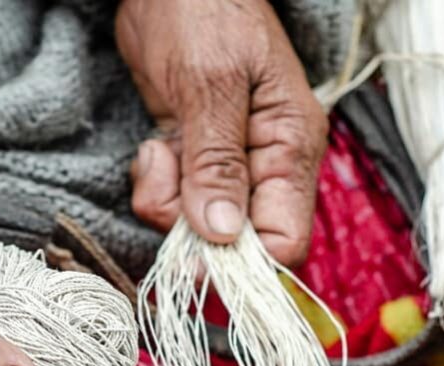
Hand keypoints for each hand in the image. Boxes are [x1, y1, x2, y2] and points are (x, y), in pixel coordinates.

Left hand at [116, 0, 327, 266]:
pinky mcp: (192, 158)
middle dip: (190, 230)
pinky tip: (154, 145)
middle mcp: (263, 166)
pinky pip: (171, 199)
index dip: (241, 262)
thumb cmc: (203, 10)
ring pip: (195, 226)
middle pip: (234, 244)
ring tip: (158, 150)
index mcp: (289, 148)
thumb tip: (223, 236)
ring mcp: (226, 164)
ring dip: (164, 203)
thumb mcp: (211, 83)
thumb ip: (217, 163)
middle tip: (165, 182)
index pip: (284, 240)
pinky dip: (154, 184)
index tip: (195, 254)